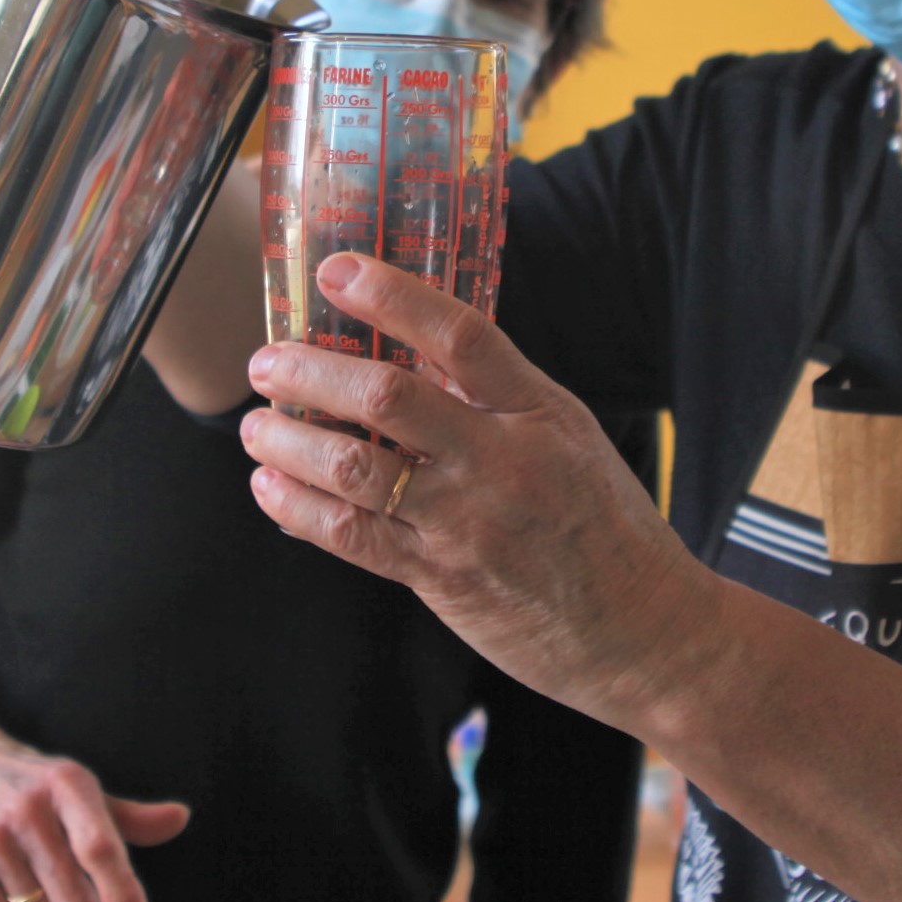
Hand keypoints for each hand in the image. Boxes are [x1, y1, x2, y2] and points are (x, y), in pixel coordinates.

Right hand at [0, 722, 189, 901]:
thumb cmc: (37, 785)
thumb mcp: (82, 790)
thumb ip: (131, 816)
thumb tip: (181, 818)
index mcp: (67, 784)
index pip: (100, 848)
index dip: (122, 893)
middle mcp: (26, 808)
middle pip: (73, 899)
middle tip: (80, 895)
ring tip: (39, 880)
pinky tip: (9, 880)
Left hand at [238, 253, 706, 732]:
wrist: (644, 630)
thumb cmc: (602, 524)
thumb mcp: (566, 435)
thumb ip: (495, 393)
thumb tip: (412, 343)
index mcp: (536, 411)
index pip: (459, 334)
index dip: (392, 296)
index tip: (336, 270)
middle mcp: (501, 461)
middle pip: (389, 397)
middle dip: (312, 372)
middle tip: (269, 363)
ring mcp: (468, 523)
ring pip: (357, 469)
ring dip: (290, 442)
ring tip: (258, 426)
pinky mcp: (443, 579)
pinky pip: (353, 538)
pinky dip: (299, 510)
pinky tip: (270, 489)